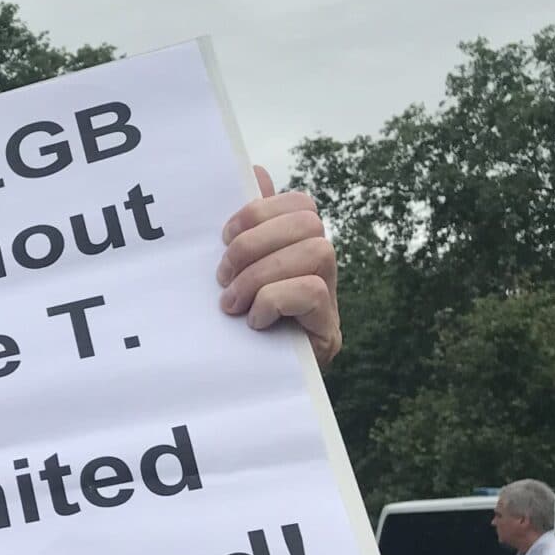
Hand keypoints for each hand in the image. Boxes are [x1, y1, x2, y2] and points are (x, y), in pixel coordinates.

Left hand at [217, 166, 341, 365]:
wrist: (251, 383)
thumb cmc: (239, 320)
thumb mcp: (235, 269)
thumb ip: (247, 225)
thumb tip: (256, 170)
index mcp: (298, 246)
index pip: (300, 203)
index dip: (259, 212)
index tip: (224, 237)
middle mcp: (322, 267)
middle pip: (309, 222)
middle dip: (254, 245)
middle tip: (223, 276)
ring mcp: (331, 298)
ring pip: (314, 252)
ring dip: (260, 276)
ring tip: (232, 303)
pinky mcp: (329, 329)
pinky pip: (311, 291)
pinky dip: (273, 301)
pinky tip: (255, 321)